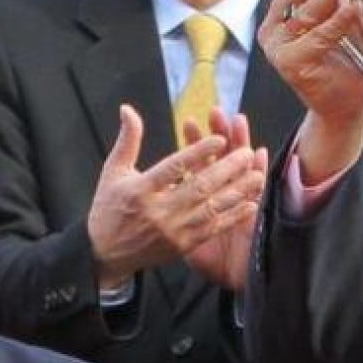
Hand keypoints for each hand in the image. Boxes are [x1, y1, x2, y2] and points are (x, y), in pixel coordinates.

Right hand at [87, 105, 265, 289]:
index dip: (197, 152)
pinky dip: (233, 216)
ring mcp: (173, 230)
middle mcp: (158, 211)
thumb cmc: (110, 207)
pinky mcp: (184, 245)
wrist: (105, 254)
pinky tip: (250, 203)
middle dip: (226, 169)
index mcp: (140, 190)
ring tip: (257, 174)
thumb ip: (128, 140)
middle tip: (247, 153)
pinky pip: (213, 228)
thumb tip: (128, 108)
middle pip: (198, 187)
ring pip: (211, 207)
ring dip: (237, 191)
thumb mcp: (113, 172)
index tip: (220, 138)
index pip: (173, 168)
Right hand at [259, 0, 362, 183]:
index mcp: (277, 20)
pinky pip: (323, 33)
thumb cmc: (343, 64)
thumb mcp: (335, 20)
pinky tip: (356, 2)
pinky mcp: (294, 64)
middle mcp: (273, 34)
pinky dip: (341, 17)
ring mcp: (280, 50)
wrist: (343, 109)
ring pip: (310, 11)